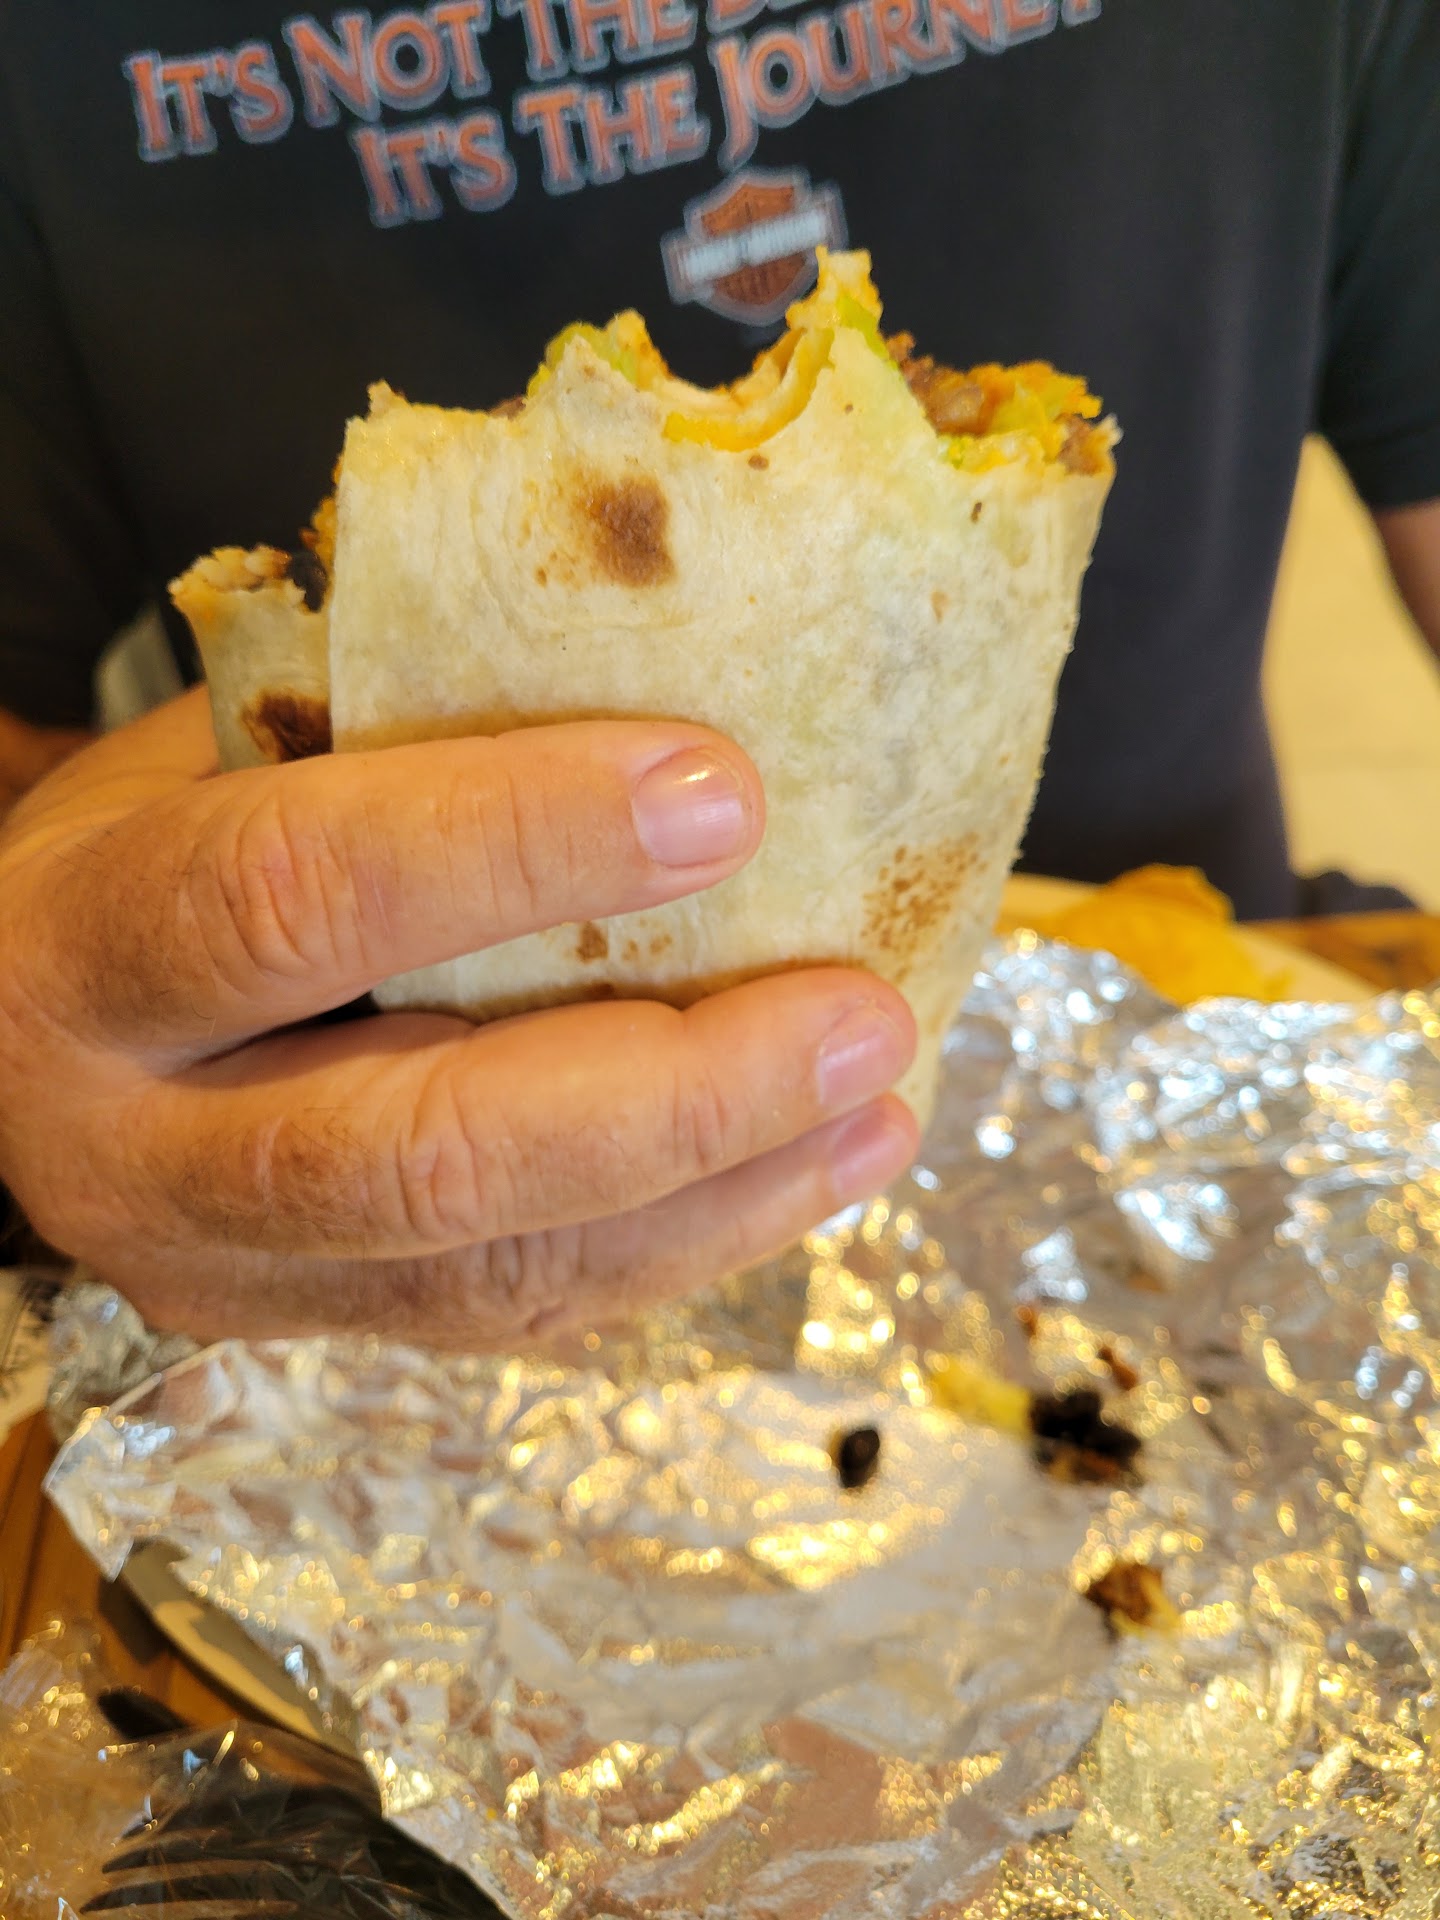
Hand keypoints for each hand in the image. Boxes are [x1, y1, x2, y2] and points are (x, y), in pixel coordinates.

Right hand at [0, 690, 916, 1345]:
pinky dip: (694, 1244)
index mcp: (87, 953)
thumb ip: (375, 726)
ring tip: (885, 1103)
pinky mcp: (331, 1333)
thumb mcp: (204, 760)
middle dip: (669, 1092)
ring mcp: (239, 1276)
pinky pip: (531, 1313)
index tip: (721, 792)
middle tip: (855, 1013)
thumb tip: (640, 646)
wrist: (11, 1057)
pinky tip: (821, 1170)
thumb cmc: (136, 864)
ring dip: (724, 1190)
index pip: (298, 895)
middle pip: (423, 1155)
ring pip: (501, 1270)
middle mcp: (144, 1151)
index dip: (511, 840)